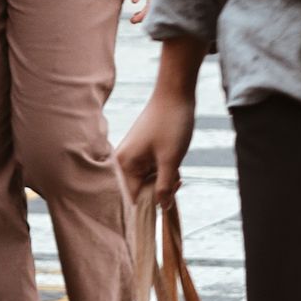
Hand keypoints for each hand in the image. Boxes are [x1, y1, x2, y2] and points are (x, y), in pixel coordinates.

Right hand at [116, 39, 203, 205]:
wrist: (177, 92)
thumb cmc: (171, 124)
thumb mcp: (171, 161)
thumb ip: (164, 188)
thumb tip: (162, 209)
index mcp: (123, 165)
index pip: (130, 201)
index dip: (147, 208)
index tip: (164, 207)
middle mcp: (124, 162)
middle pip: (140, 193)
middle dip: (160, 192)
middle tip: (176, 181)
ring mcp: (135, 157)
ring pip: (149, 184)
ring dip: (165, 182)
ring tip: (176, 168)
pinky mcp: (145, 153)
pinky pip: (153, 173)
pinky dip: (166, 173)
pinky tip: (175, 165)